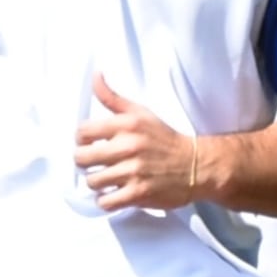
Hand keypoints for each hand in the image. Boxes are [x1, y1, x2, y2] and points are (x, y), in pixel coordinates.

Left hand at [74, 74, 198, 212]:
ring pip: (92, 181)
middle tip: (93, 163)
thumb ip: (113, 97)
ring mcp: (133, 172)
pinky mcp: (138, 193)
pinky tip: (112, 194)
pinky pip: (106, 201)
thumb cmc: (164, 138)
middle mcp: (129, 147)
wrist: (195, 165)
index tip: (88, 144)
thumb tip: (95, 75)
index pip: (82, 132)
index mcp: (127, 125)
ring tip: (105, 179)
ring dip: (96, 182)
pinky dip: (105, 200)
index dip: (81, 140)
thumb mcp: (140, 112)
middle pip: (82, 158)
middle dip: (83, 162)